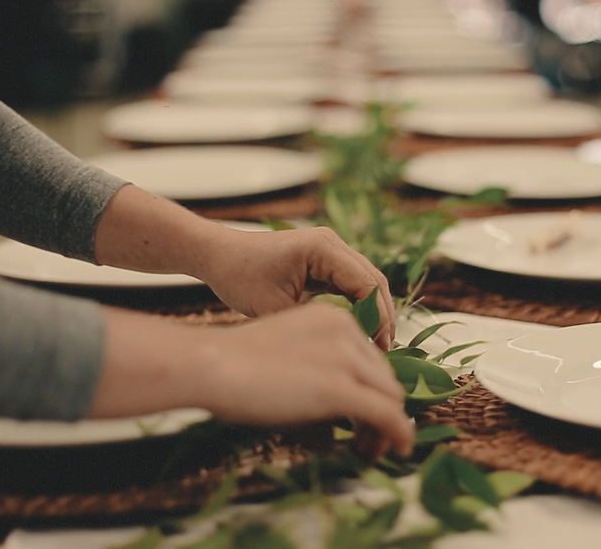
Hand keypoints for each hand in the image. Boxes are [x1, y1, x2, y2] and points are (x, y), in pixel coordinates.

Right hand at [90, 303, 413, 458]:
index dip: (368, 390)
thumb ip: (312, 374)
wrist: (210, 362)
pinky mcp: (341, 389)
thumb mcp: (283, 356)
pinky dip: (398, 433)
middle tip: (367, 441)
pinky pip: (387, 415)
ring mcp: (346, 359)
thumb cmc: (229, 364)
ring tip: (372, 452)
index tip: (359, 417)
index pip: (367, 358)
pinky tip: (400, 449)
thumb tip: (330, 425)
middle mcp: (346, 332)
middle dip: (382, 410)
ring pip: (389, 396)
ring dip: (388, 427)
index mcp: (332, 317)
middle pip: (383, 376)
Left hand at [93, 186, 395, 347]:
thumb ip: (308, 327)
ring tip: (375, 346)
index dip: (379, 319)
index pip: (368, 285)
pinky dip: (358, 305)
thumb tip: (339, 354)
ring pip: (366, 282)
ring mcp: (329, 250)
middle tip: (384, 352)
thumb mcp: (274, 308)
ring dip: (373, 311)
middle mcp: (332, 244)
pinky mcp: (322, 260)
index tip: (380, 350)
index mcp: (323, 249)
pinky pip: (350, 283)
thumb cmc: (239, 278)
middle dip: (382, 316)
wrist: (216, 255)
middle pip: (374, 281)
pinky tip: (357, 331)